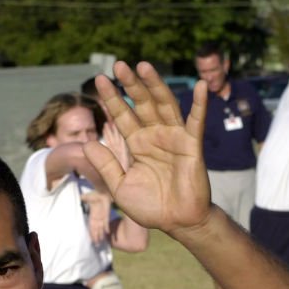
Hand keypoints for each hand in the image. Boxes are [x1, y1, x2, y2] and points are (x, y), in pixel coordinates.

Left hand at [83, 61, 211, 235]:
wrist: (177, 222)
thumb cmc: (151, 207)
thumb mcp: (120, 186)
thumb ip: (106, 165)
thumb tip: (88, 143)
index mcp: (138, 144)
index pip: (122, 116)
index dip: (112, 98)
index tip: (100, 80)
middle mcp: (155, 136)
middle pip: (142, 104)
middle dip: (131, 85)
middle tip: (119, 65)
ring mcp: (175, 138)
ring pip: (165, 105)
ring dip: (155, 85)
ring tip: (144, 65)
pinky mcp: (192, 146)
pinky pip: (196, 122)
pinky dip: (200, 104)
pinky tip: (200, 86)